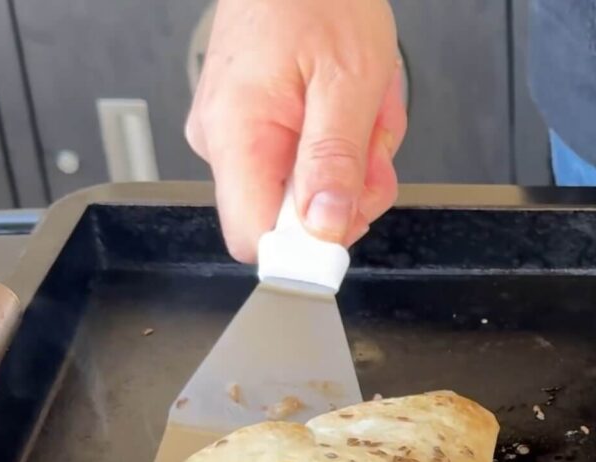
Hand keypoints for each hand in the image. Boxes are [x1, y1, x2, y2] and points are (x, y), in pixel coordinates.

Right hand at [186, 0, 405, 261]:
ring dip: (350, 161)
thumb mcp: (349, 79)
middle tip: (370, 139)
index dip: (304, 247)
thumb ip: (336, 163)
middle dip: (346, 190)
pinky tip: (346, 105)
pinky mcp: (251, 128)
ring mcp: (236, 136)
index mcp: (237, 135)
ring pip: (304, 193)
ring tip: (361, 107)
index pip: (254, 239)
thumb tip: (325, 229)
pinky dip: (338, 144)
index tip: (346, 219)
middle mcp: (224, 142)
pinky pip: (302, 164)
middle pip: (289, 220)